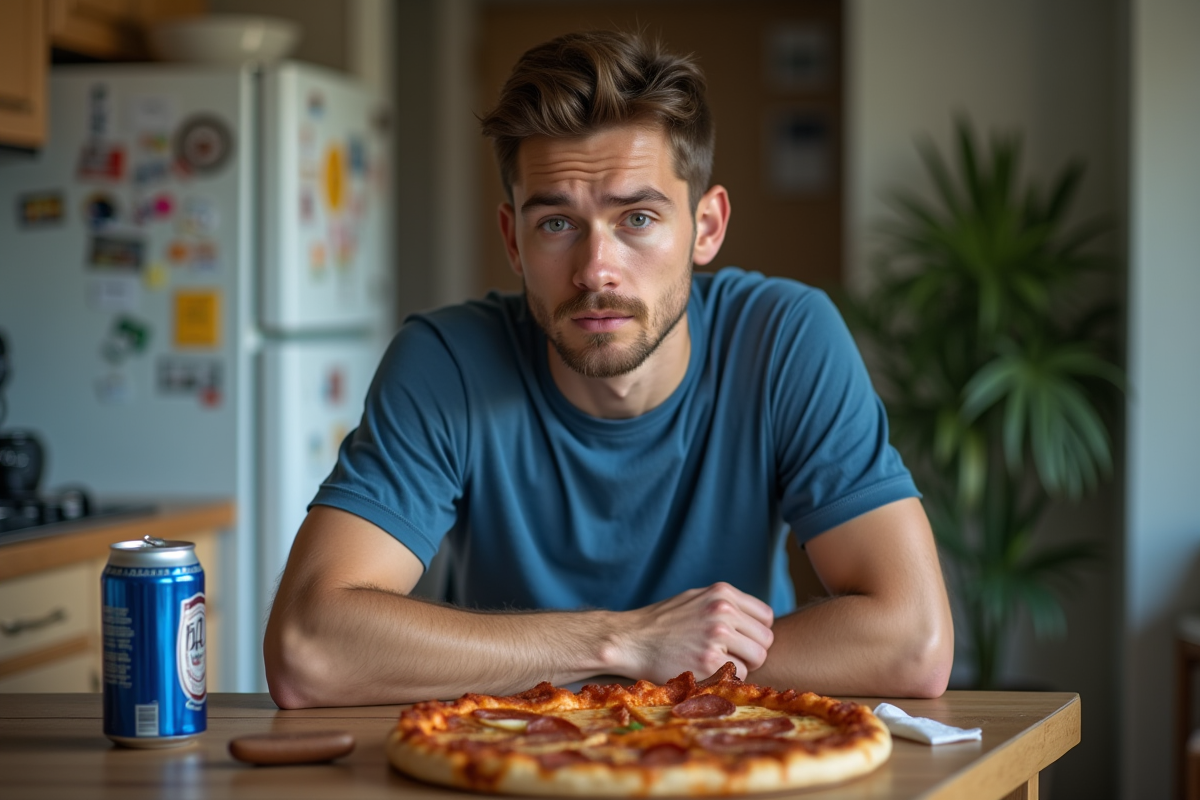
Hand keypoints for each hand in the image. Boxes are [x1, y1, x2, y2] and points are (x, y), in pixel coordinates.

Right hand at [611, 583, 774, 683]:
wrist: (630, 640)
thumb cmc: (663, 622)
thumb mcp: (696, 598)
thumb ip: (726, 605)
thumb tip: (757, 620)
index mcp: (722, 593)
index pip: (766, 617)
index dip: (755, 632)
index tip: (741, 640)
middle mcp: (723, 611)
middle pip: (766, 640)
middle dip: (751, 651)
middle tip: (729, 655)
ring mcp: (717, 636)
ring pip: (757, 658)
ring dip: (742, 665)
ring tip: (718, 663)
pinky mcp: (709, 661)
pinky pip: (738, 675)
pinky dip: (726, 677)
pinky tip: (706, 671)